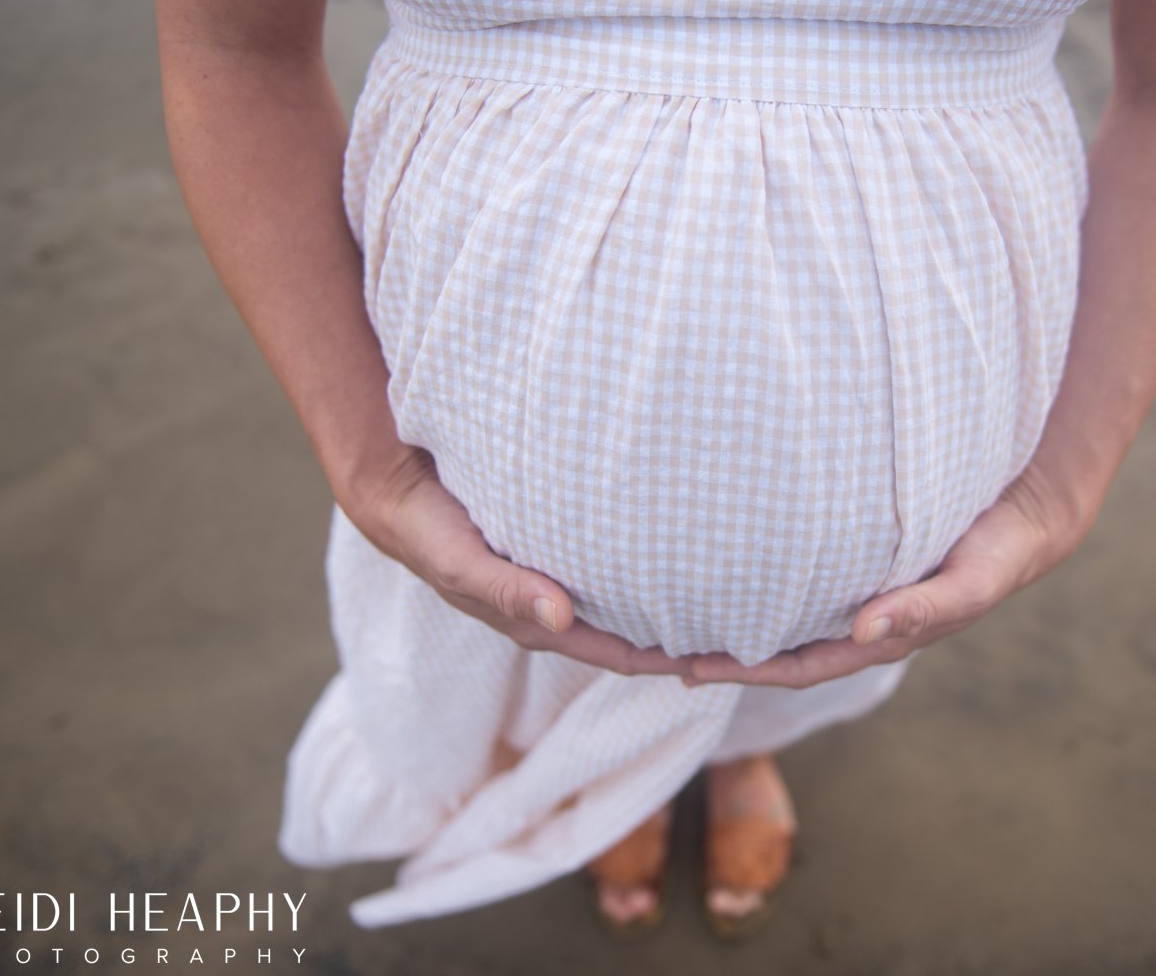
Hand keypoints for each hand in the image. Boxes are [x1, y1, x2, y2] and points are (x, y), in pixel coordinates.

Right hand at [345, 446, 698, 677]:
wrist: (401, 494)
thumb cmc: (433, 533)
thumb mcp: (463, 562)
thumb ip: (506, 590)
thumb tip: (561, 619)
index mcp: (542, 624)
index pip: (625, 654)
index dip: (675, 661)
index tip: (731, 659)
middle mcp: (559, 611)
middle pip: (637, 635)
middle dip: (689, 638)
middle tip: (754, 629)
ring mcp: (559, 584)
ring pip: (630, 603)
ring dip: (674, 602)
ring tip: (732, 591)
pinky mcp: (559, 550)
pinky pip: (616, 567)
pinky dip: (650, 565)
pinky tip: (683, 546)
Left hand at [684, 462, 1094, 688]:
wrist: (1022, 518)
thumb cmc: (995, 554)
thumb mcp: (967, 583)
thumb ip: (924, 608)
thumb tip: (864, 630)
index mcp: (875, 637)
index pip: (796, 665)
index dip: (744, 670)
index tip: (689, 667)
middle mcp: (854, 621)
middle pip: (774, 647)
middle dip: (719, 653)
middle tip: (653, 650)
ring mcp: (851, 593)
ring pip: (777, 615)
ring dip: (727, 619)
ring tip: (668, 614)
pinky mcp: (851, 559)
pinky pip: (792, 579)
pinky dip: (754, 581)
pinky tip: (718, 566)